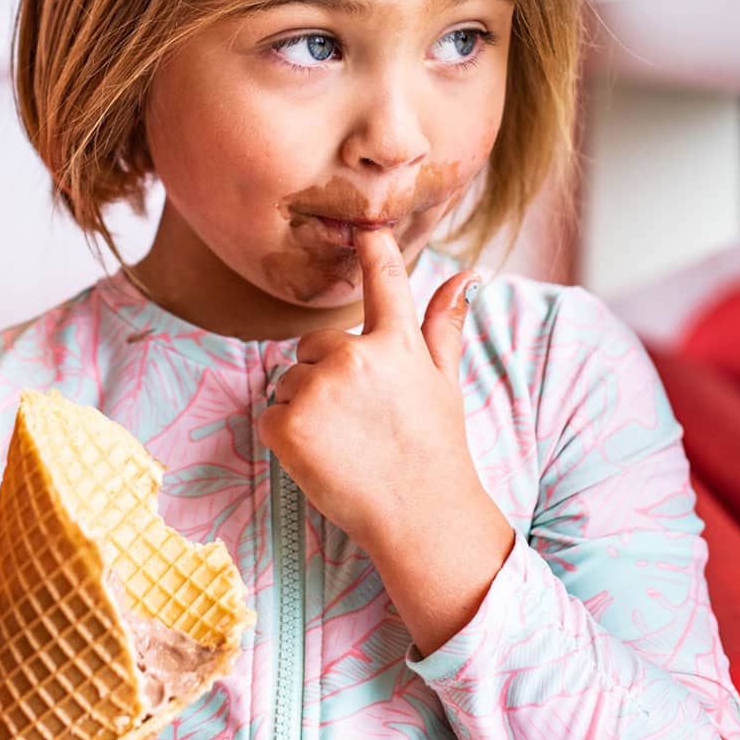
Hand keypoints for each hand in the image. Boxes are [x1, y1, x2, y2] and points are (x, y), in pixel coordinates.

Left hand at [258, 226, 481, 557]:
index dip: (372, 246)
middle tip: (360, 419)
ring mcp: (319, 390)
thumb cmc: (435, 448)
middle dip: (327, 374)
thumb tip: (467, 276)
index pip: (385, 280)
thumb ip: (444, 326)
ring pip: (291, 380)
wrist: (420, 518)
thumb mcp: (445, 383)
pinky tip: (321, 456)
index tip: (362, 221)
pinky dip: (286, 435)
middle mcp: (356, 357)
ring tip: (345, 442)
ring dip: (307, 406)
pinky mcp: (287, 424)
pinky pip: (271, 413)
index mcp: (398, 344)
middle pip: (315, 345)